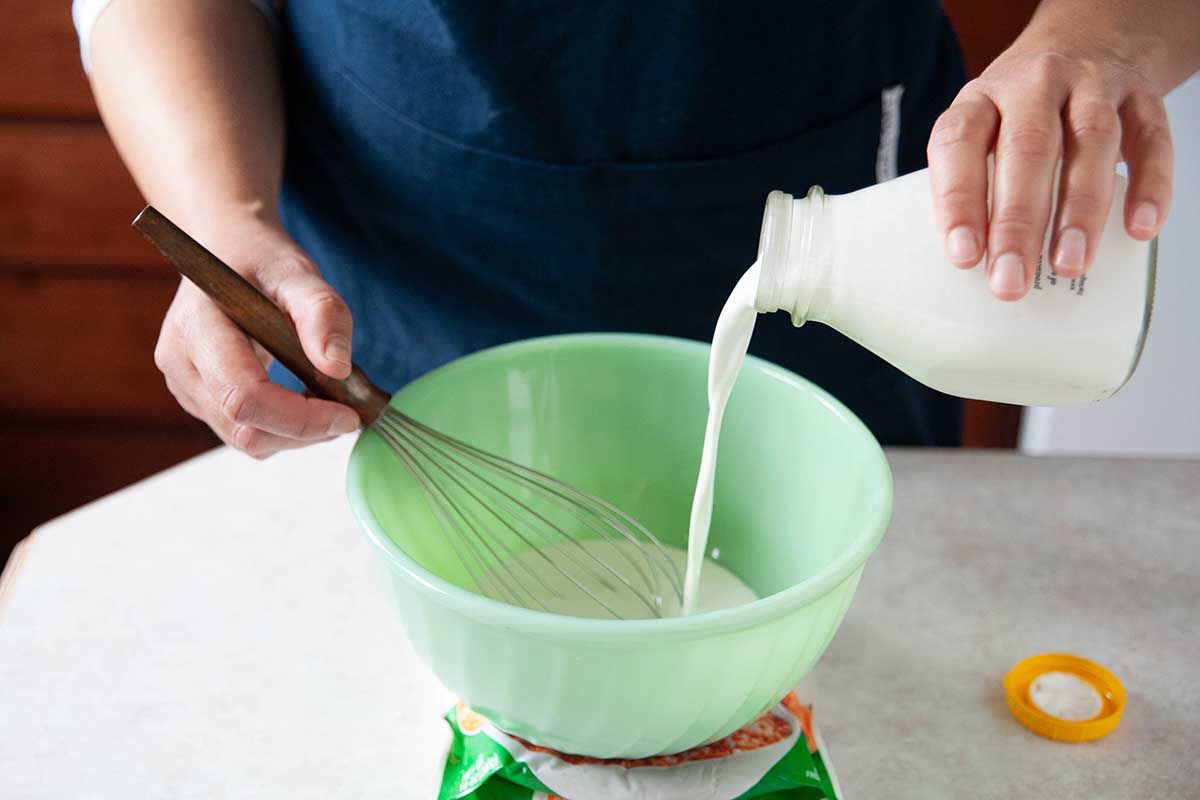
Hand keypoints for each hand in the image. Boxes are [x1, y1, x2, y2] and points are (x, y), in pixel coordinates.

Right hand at [154, 213, 360, 457]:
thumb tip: (338, 368)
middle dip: (304, 431)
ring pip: (245, 439)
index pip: (243, 396)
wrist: (224, 251)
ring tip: (329, 401)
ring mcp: (184, 385)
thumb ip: (322, 312)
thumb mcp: (297, 271)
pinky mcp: (197, 398)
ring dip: (295, 433)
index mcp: (197, 326)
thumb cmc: (259, 258)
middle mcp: (180, 362)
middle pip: (244, 429)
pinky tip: (303, 400)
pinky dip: (281, 428)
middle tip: (348, 411)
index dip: (300, 417)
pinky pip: (243, 431)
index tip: (348, 413)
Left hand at [928, 37, 1171, 299]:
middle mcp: (1034, 83)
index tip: (964, 257)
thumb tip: (983, 264)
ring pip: (1091, 141)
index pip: (958, 142)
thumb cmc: (1021, 114)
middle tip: (1011, 280)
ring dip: (1080, 210)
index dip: (957, 200)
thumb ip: (981, 187)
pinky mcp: (1142, 96)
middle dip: (1017, 222)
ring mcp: (1092, 84)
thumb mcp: (985, 134)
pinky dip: (1149, 186)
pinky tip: (1139, 229)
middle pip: (1027, 148)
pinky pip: (1151, 140)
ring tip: (1069, 264)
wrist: (1090, 42)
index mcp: (980, 98)